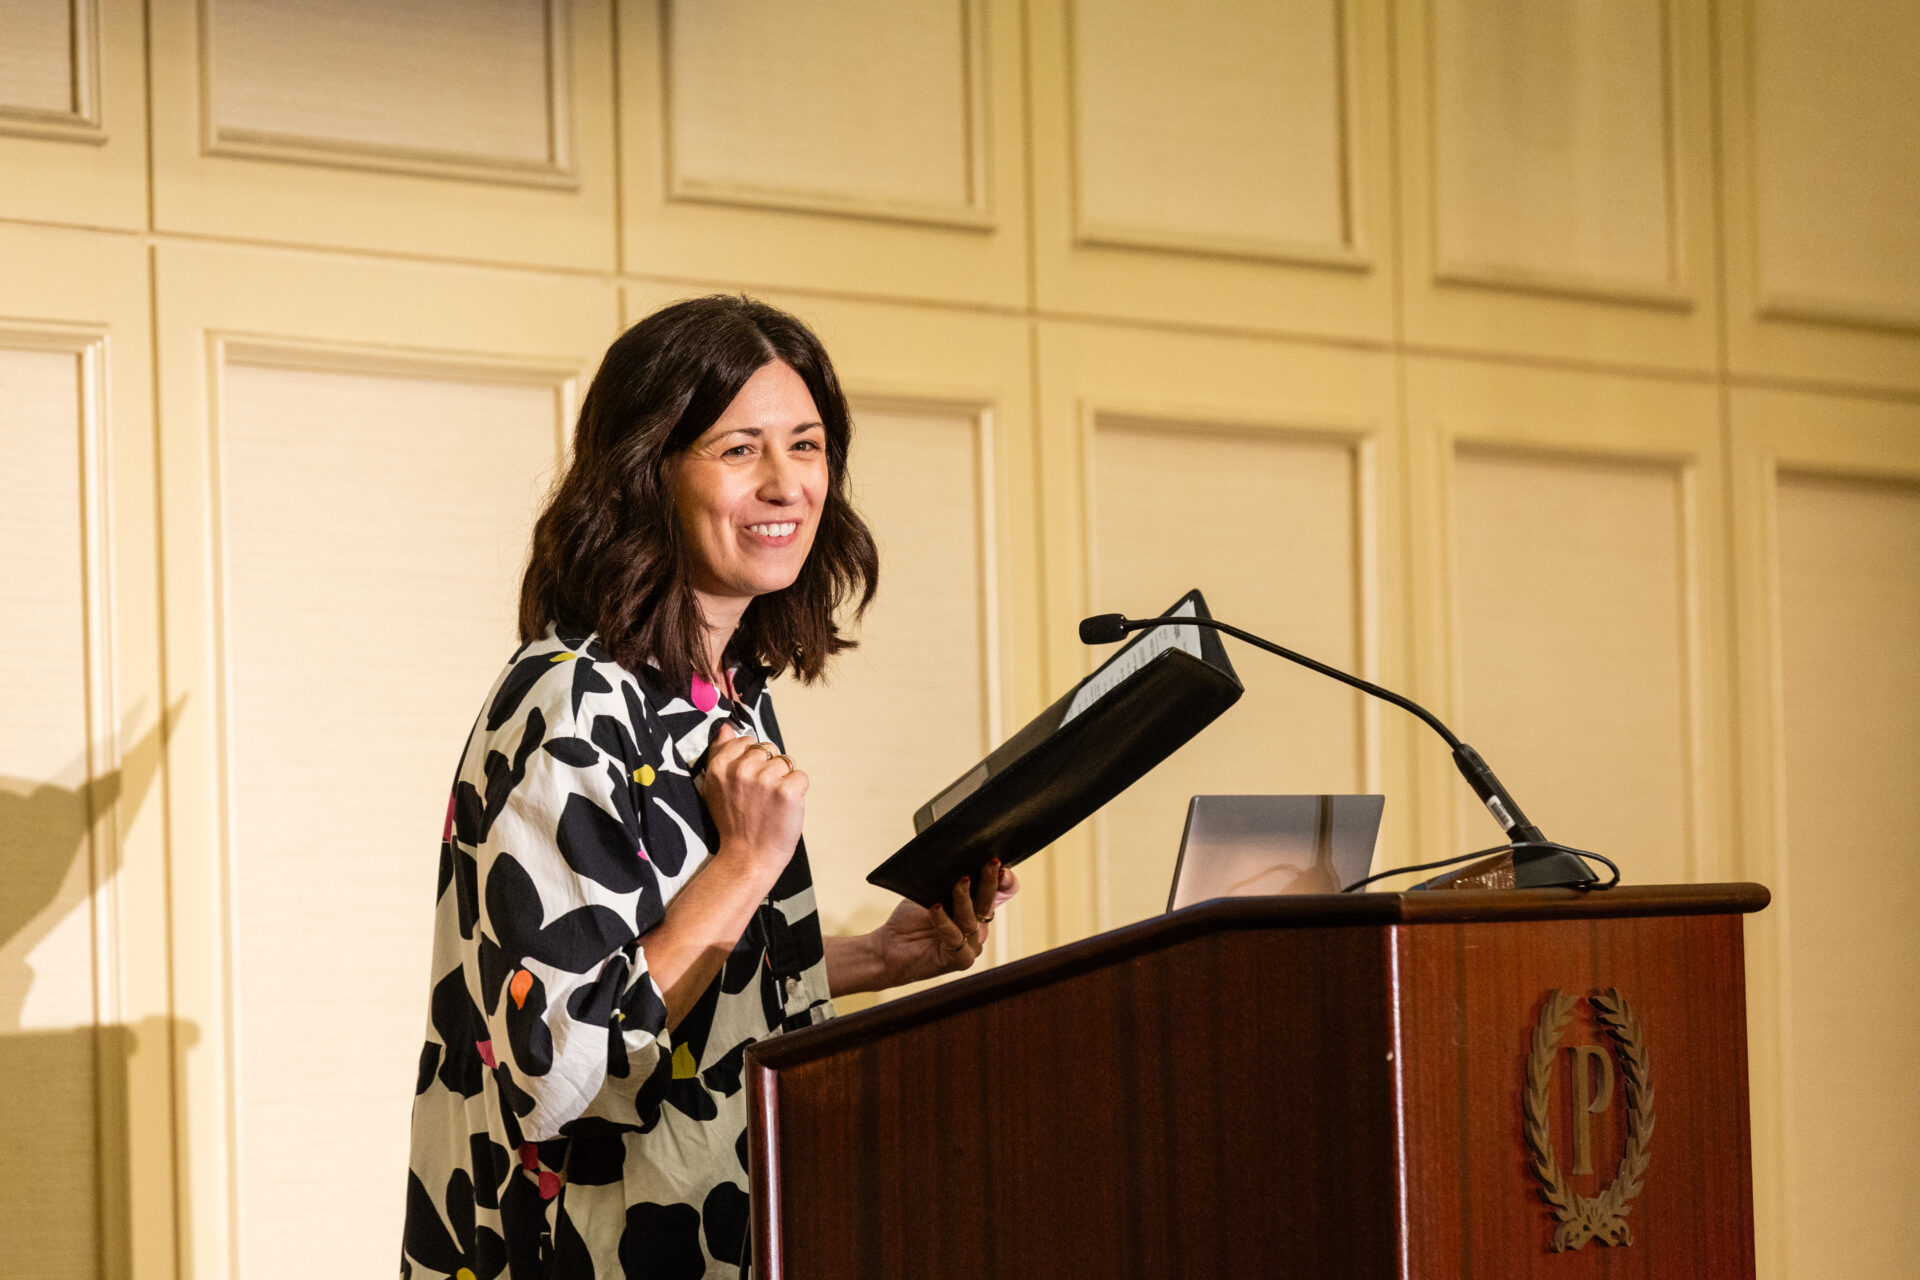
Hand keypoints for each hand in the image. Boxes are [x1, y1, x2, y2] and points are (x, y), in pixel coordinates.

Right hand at [697, 723, 806, 874]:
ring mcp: (765, 778)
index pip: (747, 741)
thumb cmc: (733, 823)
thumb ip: (720, 754)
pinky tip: (785, 807)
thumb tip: (726, 727)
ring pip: (786, 762)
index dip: (752, 760)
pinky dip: (798, 791)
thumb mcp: (715, 787)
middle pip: (769, 749)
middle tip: (761, 796)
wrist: (748, 857)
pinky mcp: (788, 790)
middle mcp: (741, 768)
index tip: (749, 782)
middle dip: (769, 768)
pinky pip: (801, 776)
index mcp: (720, 765)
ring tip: (772, 803)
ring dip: (784, 780)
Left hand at [871, 859, 1019, 986]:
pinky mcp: (960, 960)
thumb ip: (948, 882)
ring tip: (960, 881)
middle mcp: (977, 928)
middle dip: (990, 881)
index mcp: (974, 911)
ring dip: (964, 899)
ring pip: (971, 919)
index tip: (1000, 863)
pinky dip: (944, 921)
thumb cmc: (909, 921)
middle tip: (992, 862)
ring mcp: (970, 946)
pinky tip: (936, 907)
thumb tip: (961, 860)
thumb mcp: (930, 893)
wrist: (888, 948)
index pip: (996, 894)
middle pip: (987, 903)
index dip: (1002, 880)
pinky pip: (955, 938)